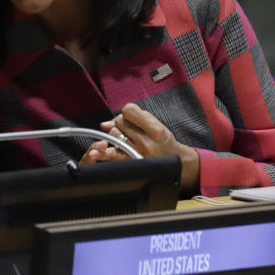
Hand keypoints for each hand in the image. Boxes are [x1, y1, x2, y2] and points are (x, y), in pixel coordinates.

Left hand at [82, 103, 199, 193]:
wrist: (176, 164)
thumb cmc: (164, 141)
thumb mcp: (156, 125)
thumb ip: (133, 119)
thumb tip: (104, 124)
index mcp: (155, 130)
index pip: (128, 110)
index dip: (128, 112)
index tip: (133, 117)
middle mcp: (146, 142)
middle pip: (119, 122)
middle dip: (122, 123)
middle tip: (132, 129)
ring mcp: (136, 154)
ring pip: (113, 135)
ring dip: (116, 135)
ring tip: (128, 139)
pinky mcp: (129, 163)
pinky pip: (110, 154)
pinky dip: (102, 151)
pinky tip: (97, 150)